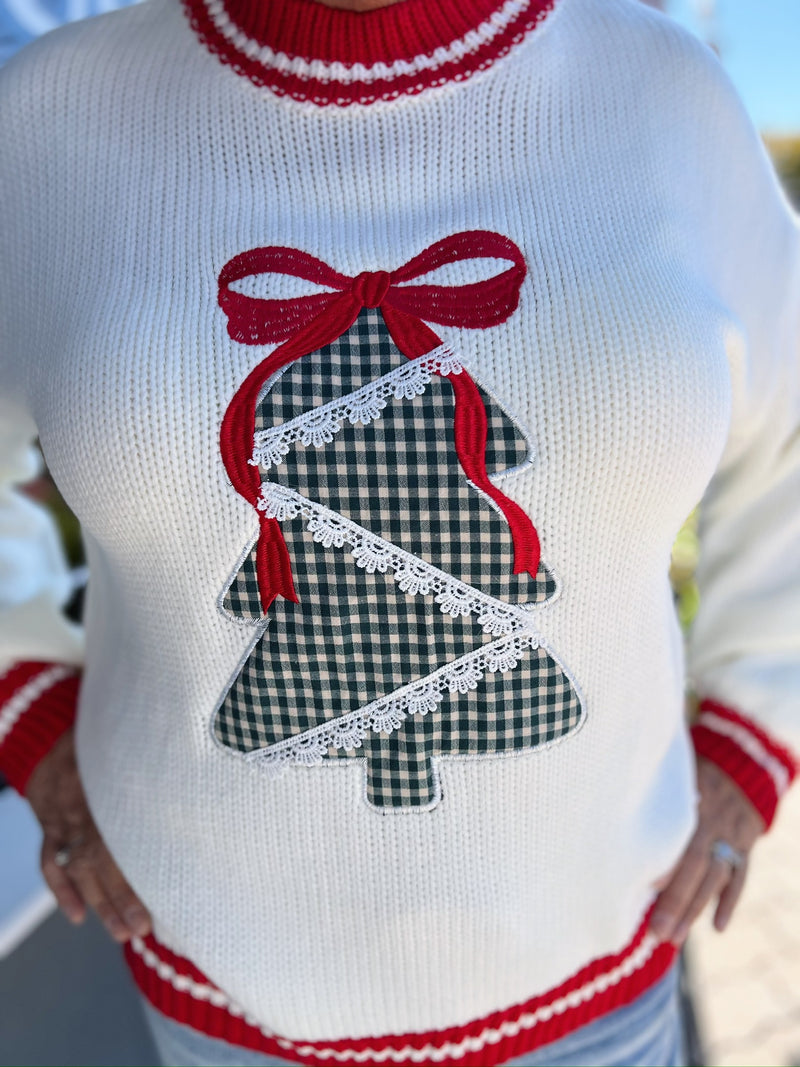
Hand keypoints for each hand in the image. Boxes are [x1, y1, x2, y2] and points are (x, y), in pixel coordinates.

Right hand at [25, 728, 151, 942]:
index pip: (124, 840)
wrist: (56, 722)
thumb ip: (167, 768)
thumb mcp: (142, 743)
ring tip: (121, 933)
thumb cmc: (119, 731)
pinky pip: (48, 861)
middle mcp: (85, 804)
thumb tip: (211, 789)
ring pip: (77, 868)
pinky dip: (61, 890)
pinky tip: (77, 915)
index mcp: (113, 786)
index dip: (138, 875)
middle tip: (140, 932)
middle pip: (101, 861)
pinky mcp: (47, 821)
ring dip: (98, 902)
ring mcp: (62, 816)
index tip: (160, 901)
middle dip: (120, 899)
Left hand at [649, 756, 764, 945]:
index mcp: (688, 798)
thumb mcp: (670, 773)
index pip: (674, 836)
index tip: (641, 890)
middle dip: (675, 901)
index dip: (660, 865)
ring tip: (676, 938)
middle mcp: (712, 818)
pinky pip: (741, 876)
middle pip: (695, 864)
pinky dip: (729, 902)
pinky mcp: (746, 844)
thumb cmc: (690, 768)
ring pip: (716, 877)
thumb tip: (608, 822)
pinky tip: (717, 928)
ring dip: (696, 909)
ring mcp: (731, 833)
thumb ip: (649, 795)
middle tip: (656, 933)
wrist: (743, 758)